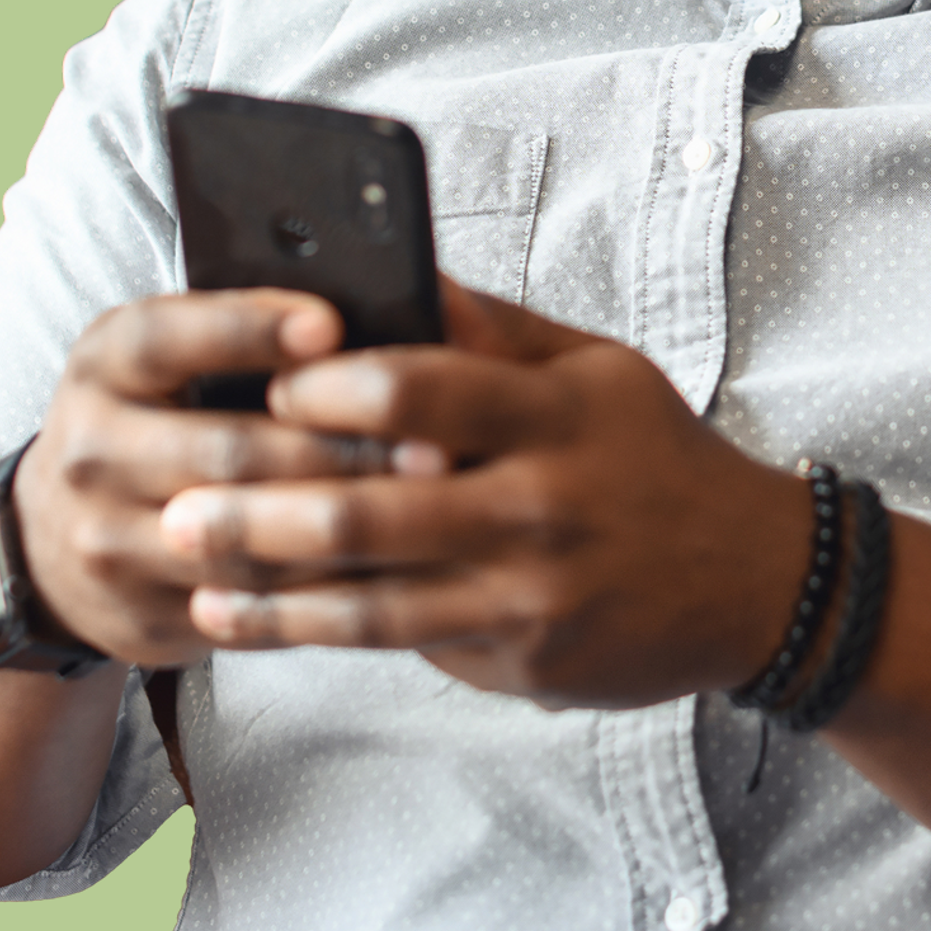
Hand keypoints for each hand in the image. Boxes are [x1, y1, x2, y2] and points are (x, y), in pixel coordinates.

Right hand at [15, 290, 405, 666]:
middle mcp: (91, 449)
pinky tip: (390, 565)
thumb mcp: (171, 352)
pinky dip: (322, 588)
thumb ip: (247, 326)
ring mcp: (104, 540)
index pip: (170, 337)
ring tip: (426, 505)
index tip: (330, 323)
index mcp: (107, 363)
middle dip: (339, 446)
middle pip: (225, 450)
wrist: (54, 537)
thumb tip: (370, 298)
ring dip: (343, 524)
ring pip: (241, 539)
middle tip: (431, 441)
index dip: (249, 330)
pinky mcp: (138, 613)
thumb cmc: (154, 415)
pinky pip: (245, 603)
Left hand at [157, 278, 812, 707]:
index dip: (337, 383)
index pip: (429, 387)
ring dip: (264, 580)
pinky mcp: (520, 660)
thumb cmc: (654, 454)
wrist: (752, 579)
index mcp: (560, 413)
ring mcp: (530, 595)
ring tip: (185, 561)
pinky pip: (399, 642)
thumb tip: (398, 269)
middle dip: (261, 505)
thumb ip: (493, 327)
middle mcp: (542, 506)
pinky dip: (311, 629)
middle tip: (178, 495)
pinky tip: (250, 616)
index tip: (270, 380)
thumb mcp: (595, 370)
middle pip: (375, 508)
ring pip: (369, 596)